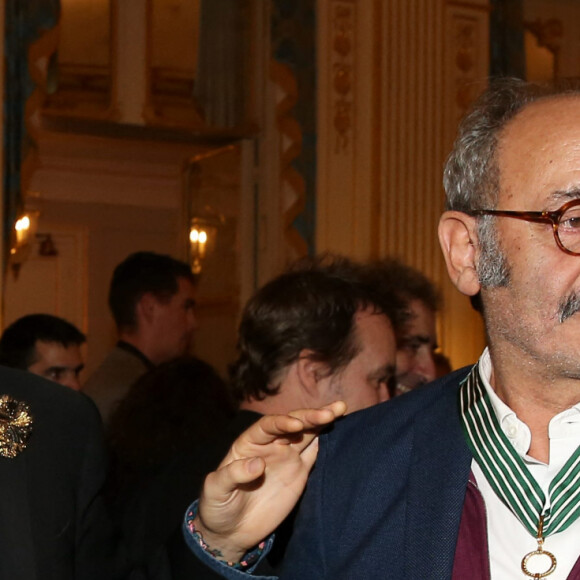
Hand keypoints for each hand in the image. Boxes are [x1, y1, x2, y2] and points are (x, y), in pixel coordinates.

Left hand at [194, 401, 346, 562]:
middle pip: (293, 424)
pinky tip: (339, 429)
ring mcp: (287, 457)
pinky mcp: (299, 472)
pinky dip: (326, 440)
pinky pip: (314, 452)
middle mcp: (271, 444)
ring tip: (340, 408)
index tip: (296, 425)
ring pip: (307, 433)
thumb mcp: (215, 491)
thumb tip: (258, 464)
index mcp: (250, 442)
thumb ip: (232, 475)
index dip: (282, 422)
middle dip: (310, 416)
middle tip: (330, 412)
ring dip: (322, 420)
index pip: (268, 426)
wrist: (232, 531)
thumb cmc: (218, 507)